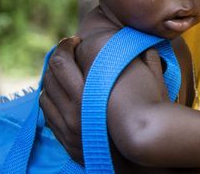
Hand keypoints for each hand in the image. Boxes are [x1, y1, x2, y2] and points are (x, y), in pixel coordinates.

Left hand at [39, 37, 166, 166]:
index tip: (75, 40)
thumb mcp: (153, 86)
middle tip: (68, 49)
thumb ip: (148, 62)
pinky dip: (49, 97)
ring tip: (63, 69)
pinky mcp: (65, 138)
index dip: (67, 45)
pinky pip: (46, 111)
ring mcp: (67, 125)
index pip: (64, 60)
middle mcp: (74, 108)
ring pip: (45, 92)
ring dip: (51, 76)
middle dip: (58, 55)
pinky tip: (60, 92)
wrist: (142, 159)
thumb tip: (145, 44)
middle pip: (51, 73)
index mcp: (91, 91)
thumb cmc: (151, 119)